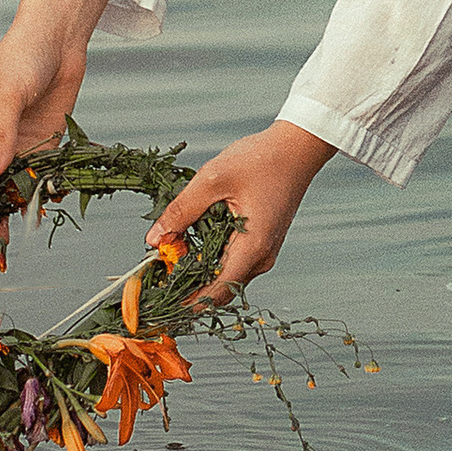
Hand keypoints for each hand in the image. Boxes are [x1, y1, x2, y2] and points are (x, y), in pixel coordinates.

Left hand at [151, 119, 336, 308]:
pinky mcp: (262, 242)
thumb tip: (154, 239)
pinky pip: (233, 262)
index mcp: (252, 247)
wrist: (297, 148)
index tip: (161, 302)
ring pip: (226, 276)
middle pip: (220, 289)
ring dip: (198, 270)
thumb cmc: (262, 159)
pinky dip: (211, 258)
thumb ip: (181, 211)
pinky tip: (193, 240)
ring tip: (172, 252)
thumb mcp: (211, 179)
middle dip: (188, 285)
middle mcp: (261, 257)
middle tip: (158, 272)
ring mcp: (264, 251)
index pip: (217, 292)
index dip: (187, 303)